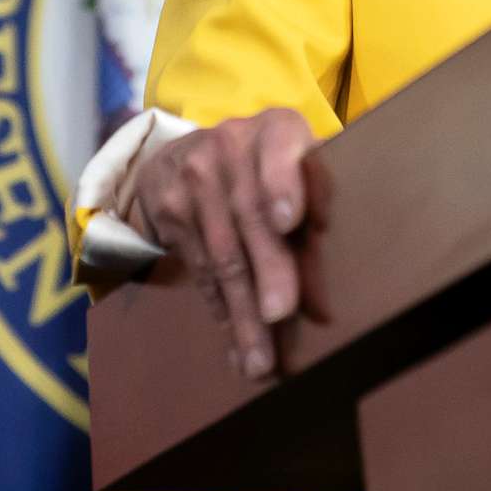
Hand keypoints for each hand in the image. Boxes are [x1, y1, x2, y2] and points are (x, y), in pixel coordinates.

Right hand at [122, 108, 315, 382]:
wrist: (187, 155)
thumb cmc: (267, 172)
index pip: (280, 149)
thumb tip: (323, 310)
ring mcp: (193, 174)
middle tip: (280, 315)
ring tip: (261, 361)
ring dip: (243, 313)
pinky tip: (236, 346)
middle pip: (250, 214)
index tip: (288, 222)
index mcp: (278, 128)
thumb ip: (315, 223)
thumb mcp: (296, 176)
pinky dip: (221, 311)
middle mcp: (232, 143)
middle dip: (267, 269)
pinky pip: (200, 269)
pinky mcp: (168, 208)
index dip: (284, 184)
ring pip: (223, 253)